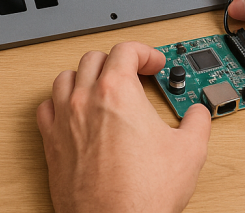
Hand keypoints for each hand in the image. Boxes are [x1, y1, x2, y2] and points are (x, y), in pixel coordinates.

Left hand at [36, 42, 210, 212]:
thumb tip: (198, 114)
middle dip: (117, 62)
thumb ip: (197, 122)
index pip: (126, 50)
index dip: (145, 52)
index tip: (153, 63)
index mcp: (117, 92)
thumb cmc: (142, 195)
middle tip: (133, 74)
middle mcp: (85, 100)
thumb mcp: (189, 152)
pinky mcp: (52, 142)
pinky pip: (46, 107)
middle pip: (95, 58)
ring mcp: (64, 120)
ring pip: (66, 77)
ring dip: (85, 76)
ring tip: (101, 86)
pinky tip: (71, 110)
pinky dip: (59, 102)